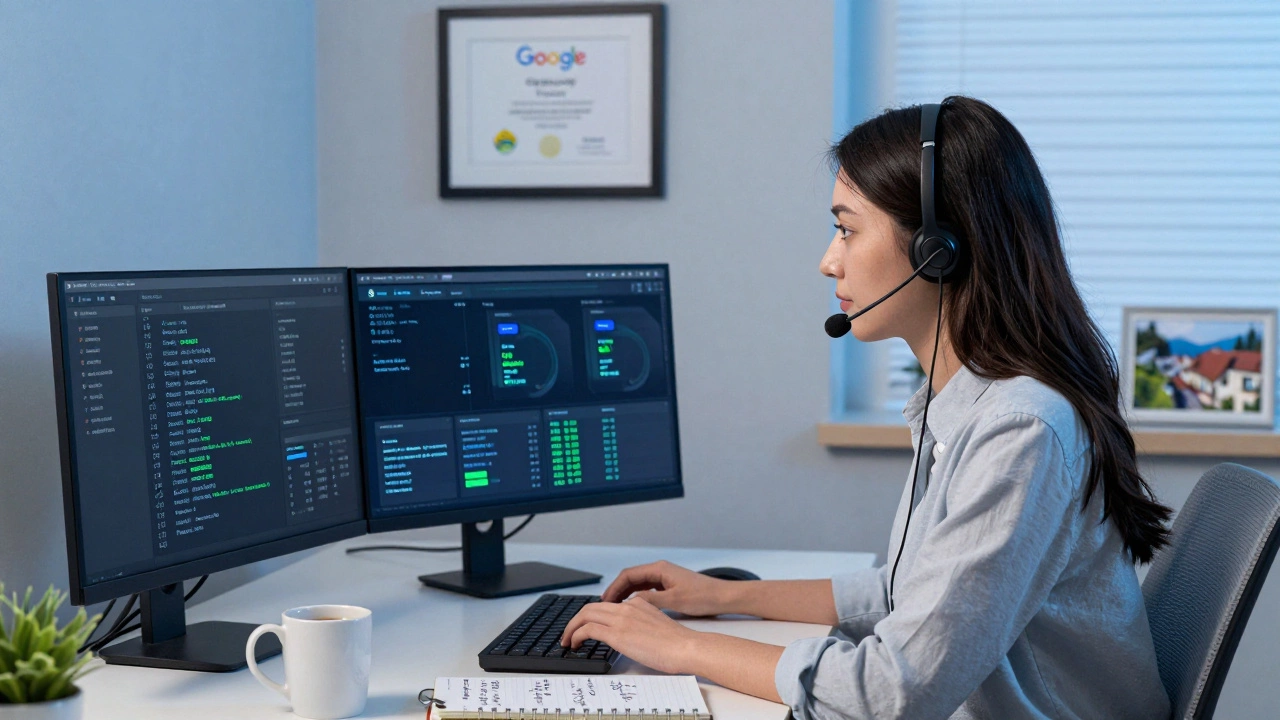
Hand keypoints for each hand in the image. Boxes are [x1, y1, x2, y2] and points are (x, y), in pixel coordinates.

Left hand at [560, 595, 700, 673]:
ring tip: (568, 641)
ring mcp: (621, 619)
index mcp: (637, 604)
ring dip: (571, 628)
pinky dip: (576, 635)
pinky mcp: (617, 633)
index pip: (605, 605)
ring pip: (584, 615)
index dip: (590, 615)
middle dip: (574, 620)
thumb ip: (641, 623)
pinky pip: (587, 629)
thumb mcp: (657, 625)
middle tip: (569, 634)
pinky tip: (575, 644)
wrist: (686, 647)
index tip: (584, 626)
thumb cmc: (677, 643)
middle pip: (590, 607)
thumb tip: (630, 635)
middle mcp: (627, 607)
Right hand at [602, 560, 736, 616]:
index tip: (605, 600)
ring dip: (625, 594)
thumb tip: (631, 602)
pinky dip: (635, 597)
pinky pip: (646, 589)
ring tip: (614, 608)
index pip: (629, 575)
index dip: (614, 587)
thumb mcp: (675, 600)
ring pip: (637, 584)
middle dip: (616, 591)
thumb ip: (651, 600)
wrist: (723, 597)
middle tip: (604, 605)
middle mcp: (660, 570)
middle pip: (630, 578)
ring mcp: (664, 578)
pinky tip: (631, 607)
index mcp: (660, 569)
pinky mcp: (668, 586)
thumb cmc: (703, 596)